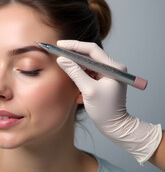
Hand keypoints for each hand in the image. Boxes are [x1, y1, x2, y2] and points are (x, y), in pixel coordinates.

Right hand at [56, 40, 161, 164]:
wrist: (114, 126)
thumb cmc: (105, 110)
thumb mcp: (88, 90)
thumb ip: (75, 72)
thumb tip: (61, 60)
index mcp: (113, 67)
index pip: (91, 49)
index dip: (74, 46)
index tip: (60, 45)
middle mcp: (112, 68)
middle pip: (88, 56)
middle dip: (73, 58)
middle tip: (58, 55)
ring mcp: (107, 74)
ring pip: (86, 66)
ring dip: (76, 71)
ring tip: (68, 78)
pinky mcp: (102, 81)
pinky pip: (87, 75)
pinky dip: (79, 80)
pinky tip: (78, 93)